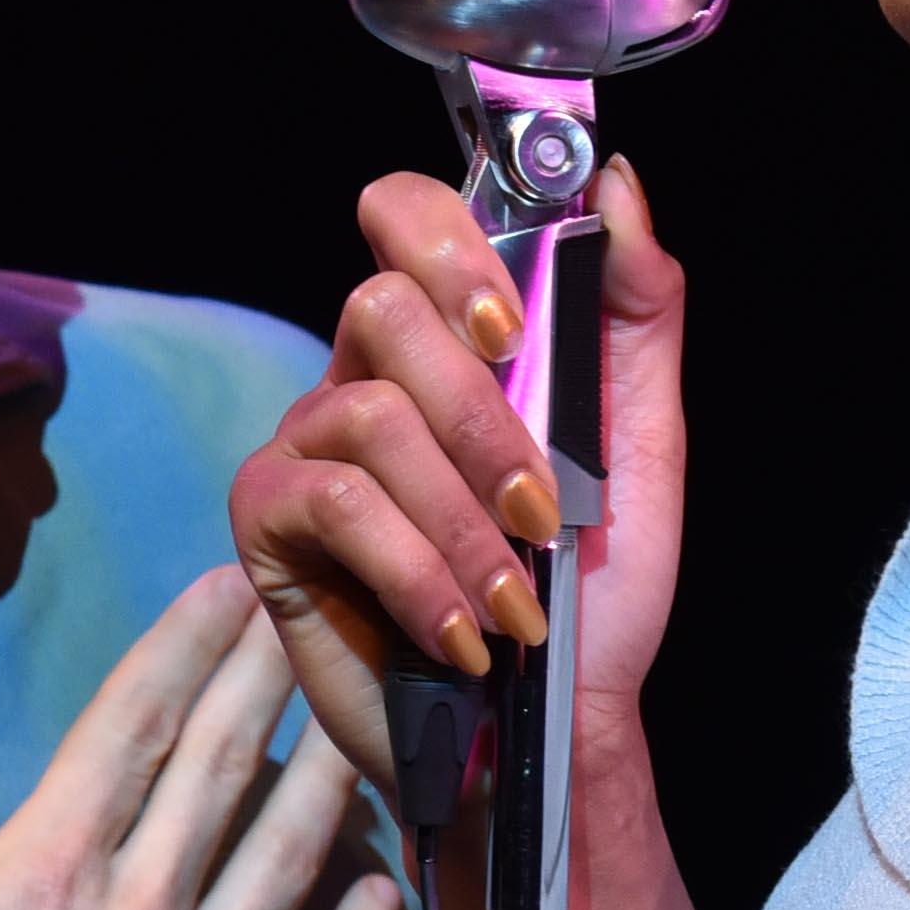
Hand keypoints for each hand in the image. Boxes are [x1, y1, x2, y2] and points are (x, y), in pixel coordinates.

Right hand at [0, 568, 405, 909]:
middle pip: (222, 772)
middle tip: (310, 616)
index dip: (185, 646)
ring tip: (361, 722)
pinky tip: (384, 886)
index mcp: (42, 875)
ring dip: (328, 784)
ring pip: (286, 864)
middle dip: (270, 681)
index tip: (230, 587)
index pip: (131, 725)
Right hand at [231, 157, 689, 783]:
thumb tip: (615, 182)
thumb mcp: (641, 442)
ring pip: (365, 414)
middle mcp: (360, 374)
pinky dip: (417, 571)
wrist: (553, 726)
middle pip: (379, 305)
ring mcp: (304, 444)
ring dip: (462, 518)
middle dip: (479, 415)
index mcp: (444, 341)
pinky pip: (332, 502)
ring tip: (515, 602)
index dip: (445, 241)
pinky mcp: (268, 525)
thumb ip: (635, 311)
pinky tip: (462, 634)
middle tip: (542, 504)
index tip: (510, 327)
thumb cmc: (592, 588)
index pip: (403, 215)